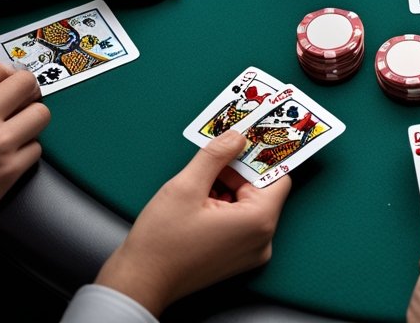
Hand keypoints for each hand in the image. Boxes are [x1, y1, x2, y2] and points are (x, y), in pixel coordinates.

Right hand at [0, 63, 48, 256]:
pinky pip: (36, 148)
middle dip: (29, 94)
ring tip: (16, 133)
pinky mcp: (9, 169)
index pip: (0, 68)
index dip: (10, 77)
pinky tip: (8, 158)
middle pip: (27, 84)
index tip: (12, 86)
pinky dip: (26, 153)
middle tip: (24, 105)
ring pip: (41, 114)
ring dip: (32, 123)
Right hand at [95, 131, 290, 315]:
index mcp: (257, 221)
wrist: (141, 281)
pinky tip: (199, 204)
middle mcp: (262, 239)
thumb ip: (215, 156)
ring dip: (226, 188)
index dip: (260, 156)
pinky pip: (240, 221)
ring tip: (198, 188)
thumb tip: (236, 136)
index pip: (278, 176)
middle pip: (261, 189)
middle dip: (236, 172)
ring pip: (248, 203)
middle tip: (213, 159)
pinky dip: (223, 206)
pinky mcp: (238, 256)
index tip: (246, 140)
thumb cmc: (161, 243)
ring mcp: (251, 251)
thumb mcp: (186, 186)